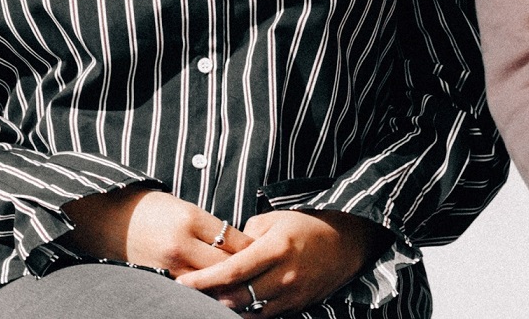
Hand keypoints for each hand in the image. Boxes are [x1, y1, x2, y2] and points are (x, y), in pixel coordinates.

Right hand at [63, 187, 247, 274]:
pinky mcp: (158, 280)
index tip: (263, 252)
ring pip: (207, 283)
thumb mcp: (185, 208)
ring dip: (224, 285)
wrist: (110, 220)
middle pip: (224, 264)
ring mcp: (167, 266)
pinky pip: (188, 290)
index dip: (252, 248)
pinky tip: (213, 293)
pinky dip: (202, 292)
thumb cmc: (152, 210)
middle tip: (259, 273)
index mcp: (190, 219)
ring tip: (241, 287)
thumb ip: (211, 227)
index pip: (233, 239)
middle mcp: (180, 245)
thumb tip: (241, 245)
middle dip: (242, 269)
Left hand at [175, 208, 386, 313]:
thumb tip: (225, 251)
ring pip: (248, 312)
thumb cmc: (308, 228)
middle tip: (187, 295)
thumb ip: (247, 235)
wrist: (346, 245)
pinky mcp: (296, 307)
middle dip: (209, 298)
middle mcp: (284, 275)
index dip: (204, 280)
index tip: (182, 283)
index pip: (233, 270)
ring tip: (206, 302)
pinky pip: (263, 317)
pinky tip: (231, 307)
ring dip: (225, 308)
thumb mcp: (277, 220)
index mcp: (276, 248)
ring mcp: (291, 295)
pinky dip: (245, 314)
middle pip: (237, 297)